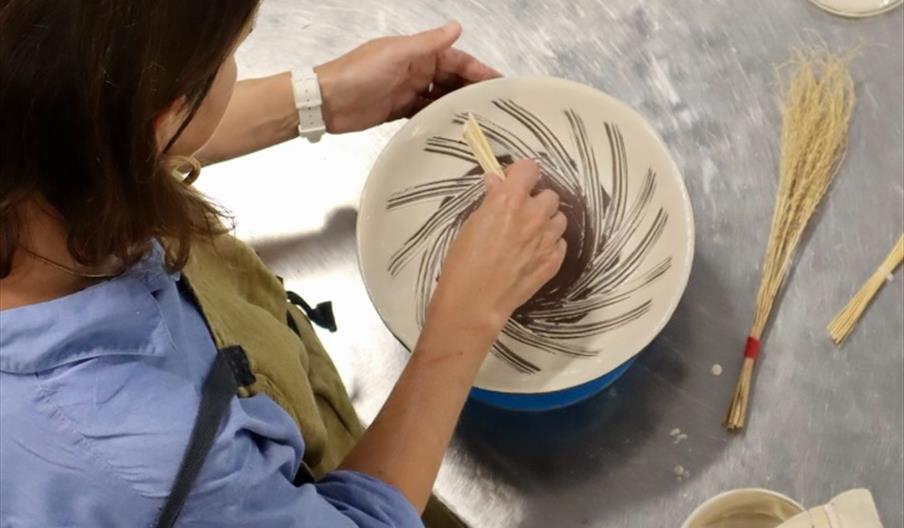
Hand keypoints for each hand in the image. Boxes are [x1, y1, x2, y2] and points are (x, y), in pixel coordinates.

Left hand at [314, 22, 500, 132]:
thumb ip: (428, 43)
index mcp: (417, 52)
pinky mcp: (399, 111)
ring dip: (458, 105)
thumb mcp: (396, 54)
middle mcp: (415, 70)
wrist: (326, 101)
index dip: (478, 69)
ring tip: (480, 119)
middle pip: (452, 79)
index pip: (456, 59)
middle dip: (472, 89)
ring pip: (441, 97)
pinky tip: (453, 127)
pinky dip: (439, 118)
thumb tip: (457, 26)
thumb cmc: (358, 73)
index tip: (498, 82)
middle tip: (495, 106)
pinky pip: (426, 113)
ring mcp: (408, 91)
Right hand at [427, 160, 567, 337]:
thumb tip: (498, 184)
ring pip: (559, 218)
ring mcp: (547, 239)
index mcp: (510, 200)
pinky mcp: (554, 260)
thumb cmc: (463, 262)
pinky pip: (560, 242)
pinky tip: (533, 253)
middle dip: (536, 201)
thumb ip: (491, 201)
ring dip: (547, 222)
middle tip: (520, 213)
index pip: (530, 168)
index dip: (521, 174)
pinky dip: (550, 244)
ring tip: (529, 235)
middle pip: (549, 195)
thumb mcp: (471, 223)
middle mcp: (534, 215)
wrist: (474, 302)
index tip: (513, 182)